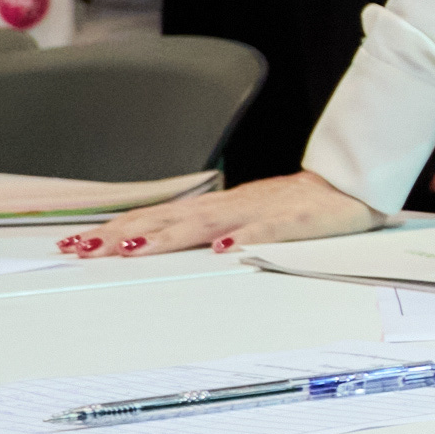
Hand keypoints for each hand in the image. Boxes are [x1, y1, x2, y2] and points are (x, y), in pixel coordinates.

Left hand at [61, 170, 374, 258]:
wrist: (355, 184)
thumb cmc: (302, 207)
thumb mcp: (249, 217)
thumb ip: (212, 230)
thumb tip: (166, 246)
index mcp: (220, 207)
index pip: (159, 216)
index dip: (118, 228)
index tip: (79, 242)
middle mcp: (233, 206)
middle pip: (171, 219)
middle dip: (125, 234)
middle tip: (86, 249)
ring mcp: (264, 211)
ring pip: (209, 223)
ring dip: (169, 235)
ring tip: (133, 248)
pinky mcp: (298, 221)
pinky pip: (270, 230)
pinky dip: (246, 238)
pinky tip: (225, 248)